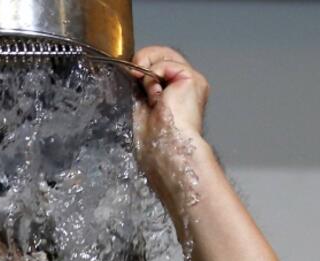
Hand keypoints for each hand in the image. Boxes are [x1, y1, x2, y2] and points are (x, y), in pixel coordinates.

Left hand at [130, 46, 212, 207]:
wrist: (163, 148)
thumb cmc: (151, 138)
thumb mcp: (137, 104)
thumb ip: (137, 84)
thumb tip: (127, 67)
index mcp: (172, 92)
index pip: (155, 64)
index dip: (139, 65)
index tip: (126, 76)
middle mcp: (184, 84)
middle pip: (161, 53)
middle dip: (142, 61)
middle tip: (132, 76)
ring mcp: (191, 80)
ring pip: (164, 54)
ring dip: (147, 69)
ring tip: (146, 92)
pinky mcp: (193, 79)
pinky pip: (167, 63)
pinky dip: (155, 75)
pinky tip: (156, 95)